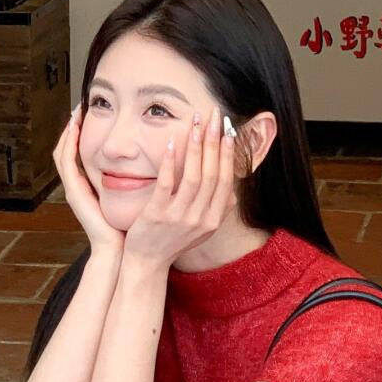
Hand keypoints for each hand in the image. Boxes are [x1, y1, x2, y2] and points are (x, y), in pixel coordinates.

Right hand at [52, 105, 124, 256]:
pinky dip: (69, 143)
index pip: (79, 153)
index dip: (81, 134)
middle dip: (72, 127)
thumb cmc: (129, 225)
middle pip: (66, 149)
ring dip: (68, 131)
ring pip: (62, 152)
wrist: (120, 249)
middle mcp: (78, 186)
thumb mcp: (130, 197)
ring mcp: (73, 189)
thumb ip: (136, 180)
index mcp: (89, 186)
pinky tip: (76, 128)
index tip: (91, 114)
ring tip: (76, 112)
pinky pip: (66, 162)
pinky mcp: (74, 192)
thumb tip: (152, 161)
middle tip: (80, 106)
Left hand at [122, 105, 237, 268]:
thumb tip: (233, 193)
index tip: (227, 132)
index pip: (226, 181)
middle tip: (213, 117)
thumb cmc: (173, 243)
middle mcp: (200, 219)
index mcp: (213, 219)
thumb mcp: (201, 231)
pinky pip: (167, 184)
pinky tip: (171, 143)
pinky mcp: (157, 215)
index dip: (228, 155)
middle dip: (214, 142)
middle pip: (212, 174)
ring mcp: (179, 217)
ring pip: (193, 177)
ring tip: (195, 124)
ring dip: (196, 147)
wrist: (147, 263)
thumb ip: (218, 211)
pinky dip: (171, 162)